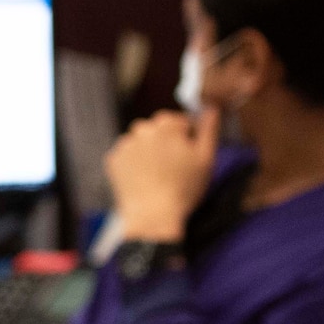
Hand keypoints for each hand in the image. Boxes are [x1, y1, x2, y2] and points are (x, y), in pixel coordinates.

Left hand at [103, 108, 220, 242]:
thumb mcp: (206, 158)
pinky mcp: (112, 160)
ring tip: (157, 175)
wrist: (151, 216)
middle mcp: (141, 129)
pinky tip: (143, 179)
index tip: (188, 157)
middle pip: (158, 131)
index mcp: (166, 124)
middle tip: (173, 168)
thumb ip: (209, 129)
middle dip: (166, 143)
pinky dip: (134, 164)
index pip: (180, 122)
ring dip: (148, 152)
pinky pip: (127, 156)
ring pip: (141, 142)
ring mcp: (124, 144)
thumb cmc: (183, 189)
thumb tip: (212, 107)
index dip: (187, 139)